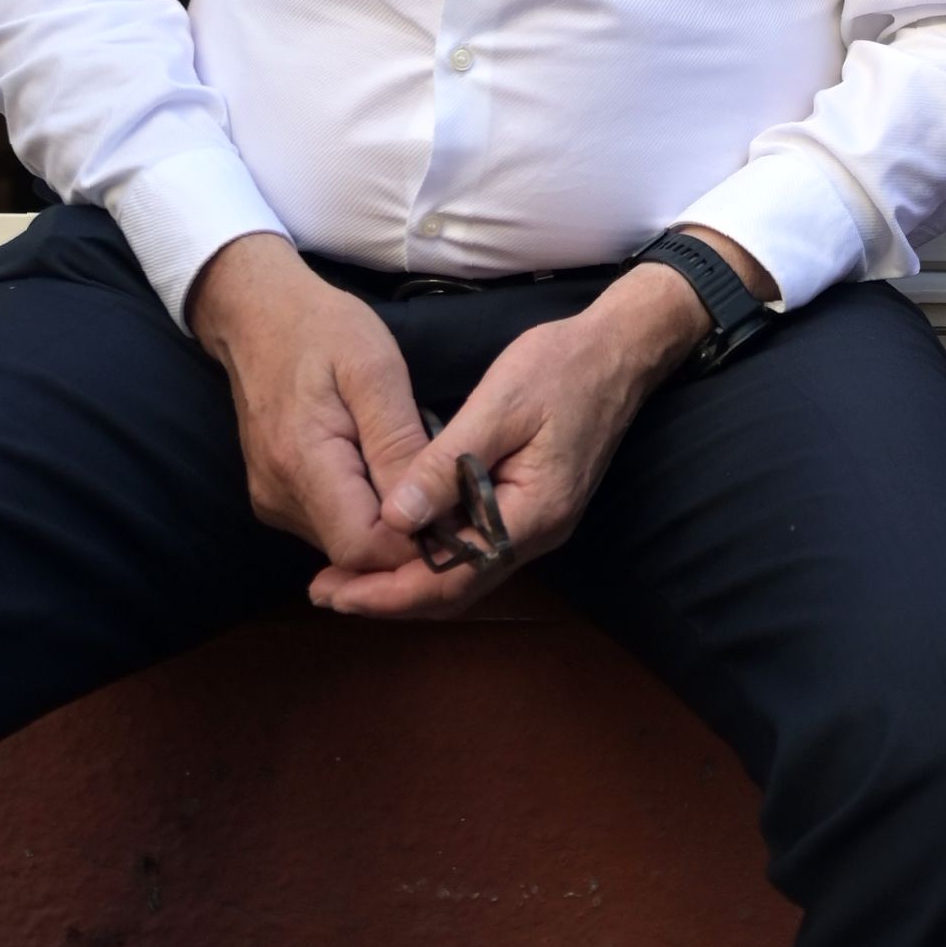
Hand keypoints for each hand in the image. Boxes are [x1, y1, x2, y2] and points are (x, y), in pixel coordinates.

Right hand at [188, 232, 430, 575]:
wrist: (257, 313)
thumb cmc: (322, 329)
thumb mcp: (375, 369)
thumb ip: (398, 442)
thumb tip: (425, 508)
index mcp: (302, 464)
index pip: (362, 548)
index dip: (414, 543)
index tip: (459, 515)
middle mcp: (279, 497)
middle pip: (354, 552)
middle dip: (407, 537)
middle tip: (454, 499)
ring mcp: (273, 500)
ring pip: (343, 543)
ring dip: (389, 523)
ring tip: (426, 481)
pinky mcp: (275, 495)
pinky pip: (330, 522)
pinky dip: (366, 509)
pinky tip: (390, 474)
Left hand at [306, 256, 718, 620]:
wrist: (621, 349)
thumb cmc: (562, 367)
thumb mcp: (500, 405)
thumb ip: (446, 465)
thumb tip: (393, 520)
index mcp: (533, 514)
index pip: (453, 576)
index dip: (390, 592)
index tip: (335, 591)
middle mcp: (538, 533)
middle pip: (455, 587)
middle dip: (388, 596)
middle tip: (324, 592)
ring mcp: (537, 522)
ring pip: (464, 572)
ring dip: (405, 579)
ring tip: (347, 578)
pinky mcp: (530, 506)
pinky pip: (474, 547)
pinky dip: (431, 554)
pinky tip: (397, 542)